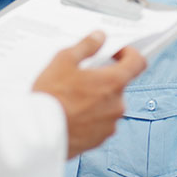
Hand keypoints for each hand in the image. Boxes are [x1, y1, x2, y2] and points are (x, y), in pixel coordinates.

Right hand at [32, 32, 145, 158]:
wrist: (39, 132)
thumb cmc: (52, 97)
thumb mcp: (64, 60)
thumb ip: (86, 46)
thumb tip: (99, 37)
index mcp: (113, 82)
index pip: (137, 62)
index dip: (129, 53)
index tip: (117, 53)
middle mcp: (117, 105)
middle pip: (119, 85)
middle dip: (103, 79)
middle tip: (81, 77)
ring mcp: (110, 124)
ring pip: (109, 104)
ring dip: (96, 99)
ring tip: (72, 97)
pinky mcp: (100, 139)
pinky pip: (100, 122)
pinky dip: (90, 116)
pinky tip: (72, 113)